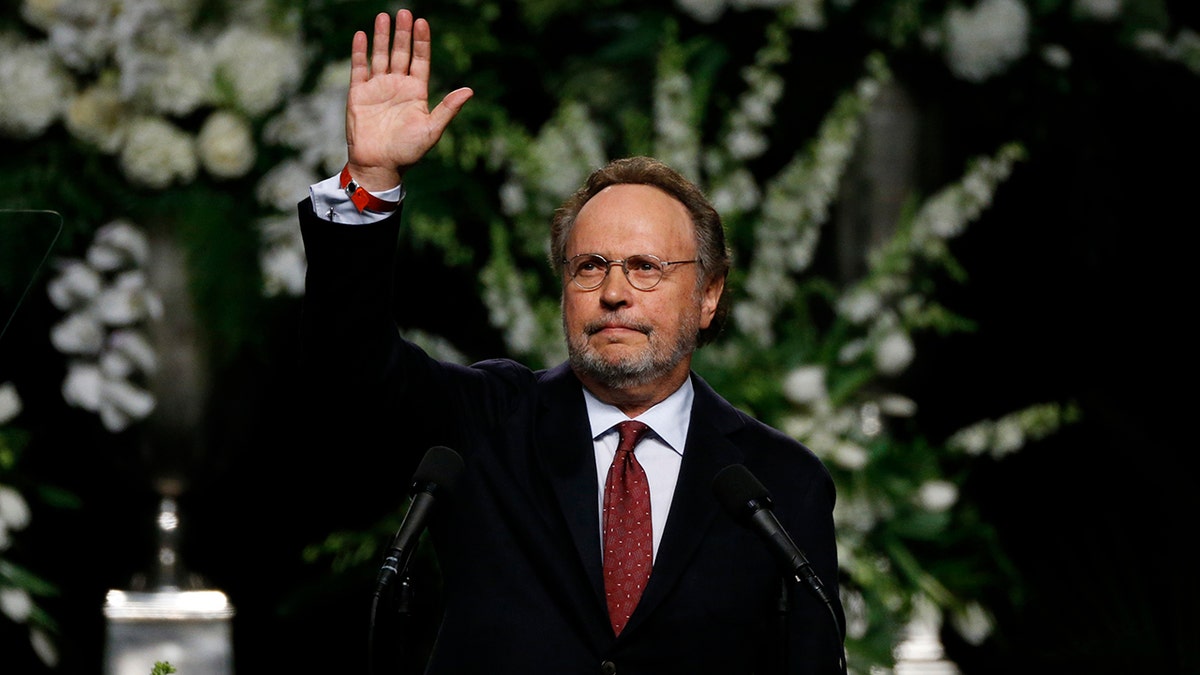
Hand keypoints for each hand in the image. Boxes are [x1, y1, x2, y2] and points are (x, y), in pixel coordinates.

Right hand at [344, 10, 472, 189]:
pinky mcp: (358, 93)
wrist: (379, 165)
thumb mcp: (432, 130)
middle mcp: (397, 86)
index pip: (420, 60)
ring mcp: (378, 88)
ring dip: (381, 37)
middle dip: (402, 33)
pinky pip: (359, 68)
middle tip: (403, 12)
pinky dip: (360, 52)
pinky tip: (362, 35)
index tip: (422, 22)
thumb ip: (448, 108)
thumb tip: (469, 90)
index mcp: (416, 92)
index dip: (421, 42)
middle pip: (401, 53)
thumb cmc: (408, 152)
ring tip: (384, 17)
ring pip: (380, 56)